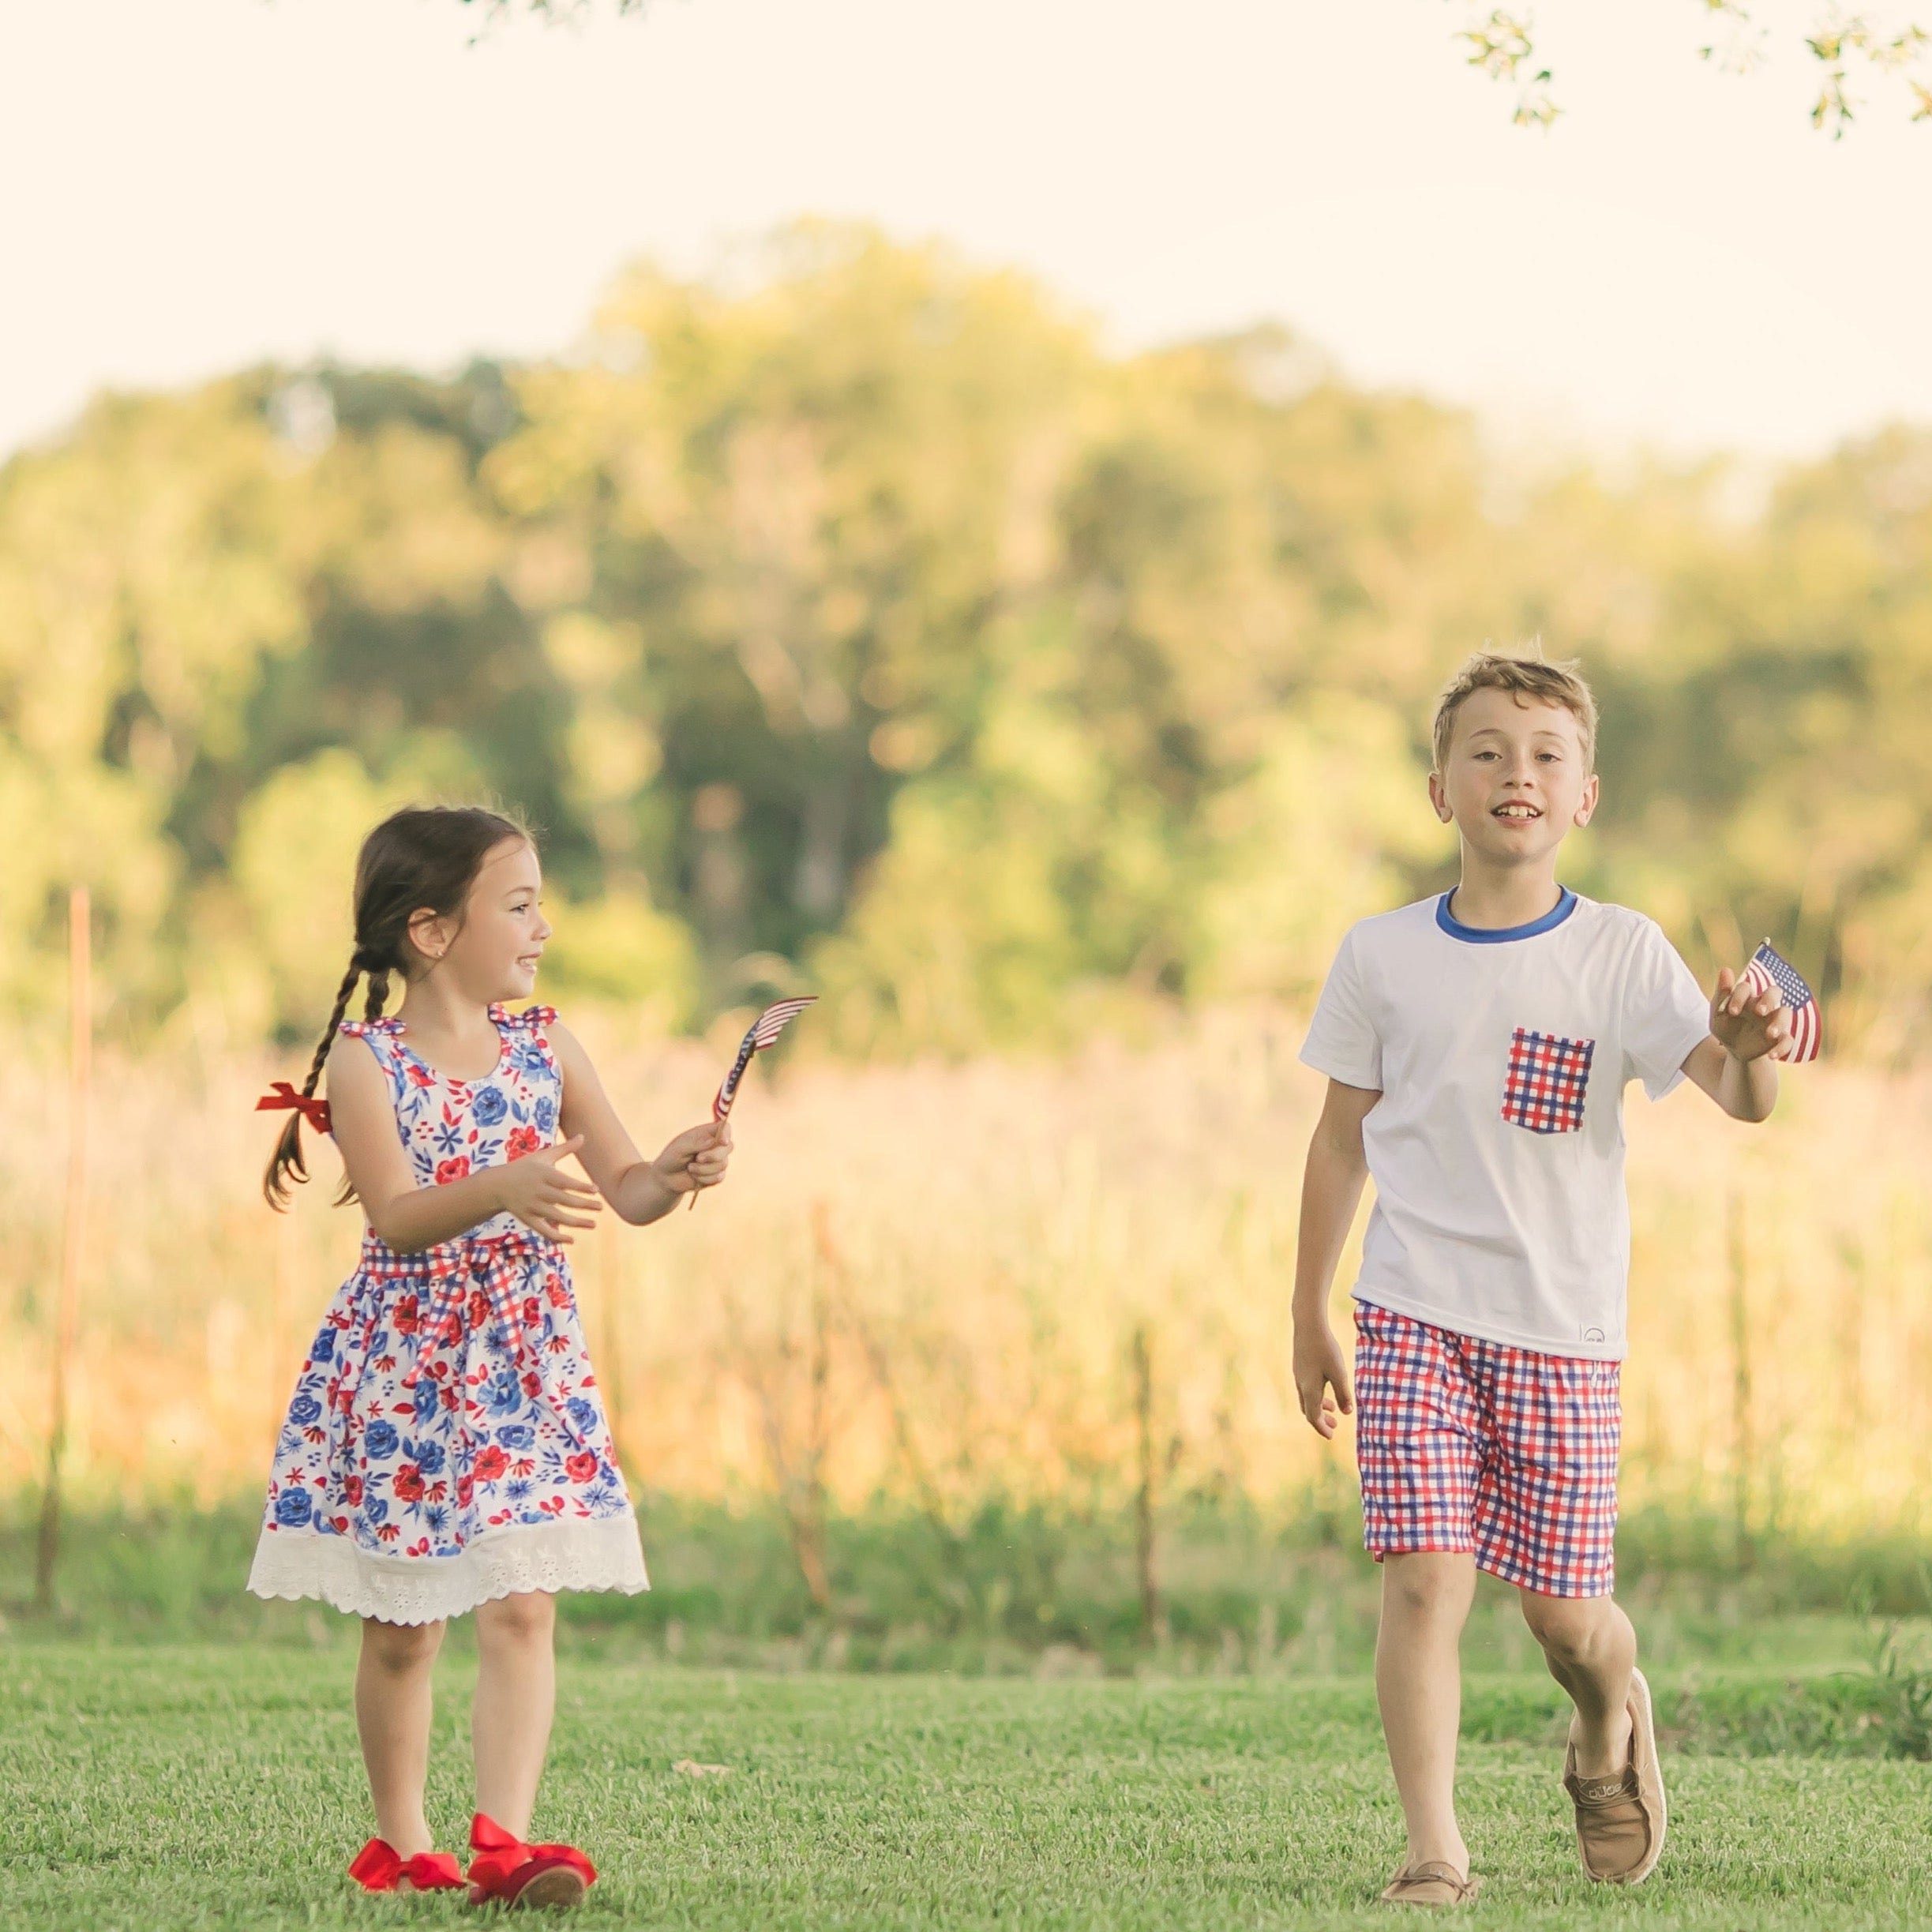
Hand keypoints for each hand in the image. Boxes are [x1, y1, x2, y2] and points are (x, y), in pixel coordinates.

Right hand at [493, 1133, 603, 1243]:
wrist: (496, 1185)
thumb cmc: (525, 1168)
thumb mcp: (543, 1156)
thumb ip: (565, 1149)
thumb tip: (583, 1135)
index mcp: (543, 1174)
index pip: (564, 1182)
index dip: (580, 1187)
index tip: (596, 1190)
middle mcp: (537, 1191)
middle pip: (563, 1200)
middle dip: (583, 1205)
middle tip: (601, 1207)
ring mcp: (531, 1206)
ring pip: (556, 1217)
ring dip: (575, 1222)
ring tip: (593, 1224)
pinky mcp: (527, 1219)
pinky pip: (543, 1230)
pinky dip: (556, 1237)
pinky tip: (572, 1239)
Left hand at [652, 1119, 732, 1197]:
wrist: (667, 1177)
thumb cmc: (672, 1157)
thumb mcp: (680, 1148)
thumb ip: (697, 1143)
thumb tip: (716, 1141)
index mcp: (707, 1133)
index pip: (725, 1127)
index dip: (726, 1133)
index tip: (723, 1142)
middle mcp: (715, 1145)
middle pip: (728, 1147)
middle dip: (713, 1155)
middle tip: (698, 1158)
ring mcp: (718, 1161)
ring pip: (723, 1164)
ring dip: (703, 1169)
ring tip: (690, 1168)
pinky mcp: (717, 1175)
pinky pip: (719, 1177)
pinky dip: (704, 1179)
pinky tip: (694, 1176)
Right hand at [1293, 1321, 1353, 1439]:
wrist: (1308, 1326)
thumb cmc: (1325, 1349)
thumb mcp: (1339, 1373)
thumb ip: (1343, 1394)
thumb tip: (1347, 1412)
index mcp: (1310, 1390)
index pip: (1313, 1417)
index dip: (1322, 1428)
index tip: (1331, 1435)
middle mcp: (1301, 1385)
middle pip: (1308, 1410)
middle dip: (1321, 1420)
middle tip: (1334, 1426)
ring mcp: (1299, 1376)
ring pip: (1307, 1399)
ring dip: (1319, 1407)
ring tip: (1333, 1409)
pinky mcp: (1300, 1367)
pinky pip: (1306, 1388)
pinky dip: (1316, 1395)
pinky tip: (1326, 1387)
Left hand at [1709, 966, 1789, 1063]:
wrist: (1735, 1051)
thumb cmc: (1726, 1027)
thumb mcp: (1718, 1015)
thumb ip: (1721, 994)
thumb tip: (1725, 969)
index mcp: (1746, 997)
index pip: (1746, 987)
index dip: (1739, 997)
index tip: (1731, 1012)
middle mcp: (1764, 1005)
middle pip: (1774, 991)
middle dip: (1769, 999)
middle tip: (1760, 1011)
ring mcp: (1774, 1020)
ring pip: (1785, 1012)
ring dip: (1780, 1022)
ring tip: (1769, 1034)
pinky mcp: (1781, 1037)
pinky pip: (1788, 1039)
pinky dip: (1782, 1047)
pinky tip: (1771, 1055)